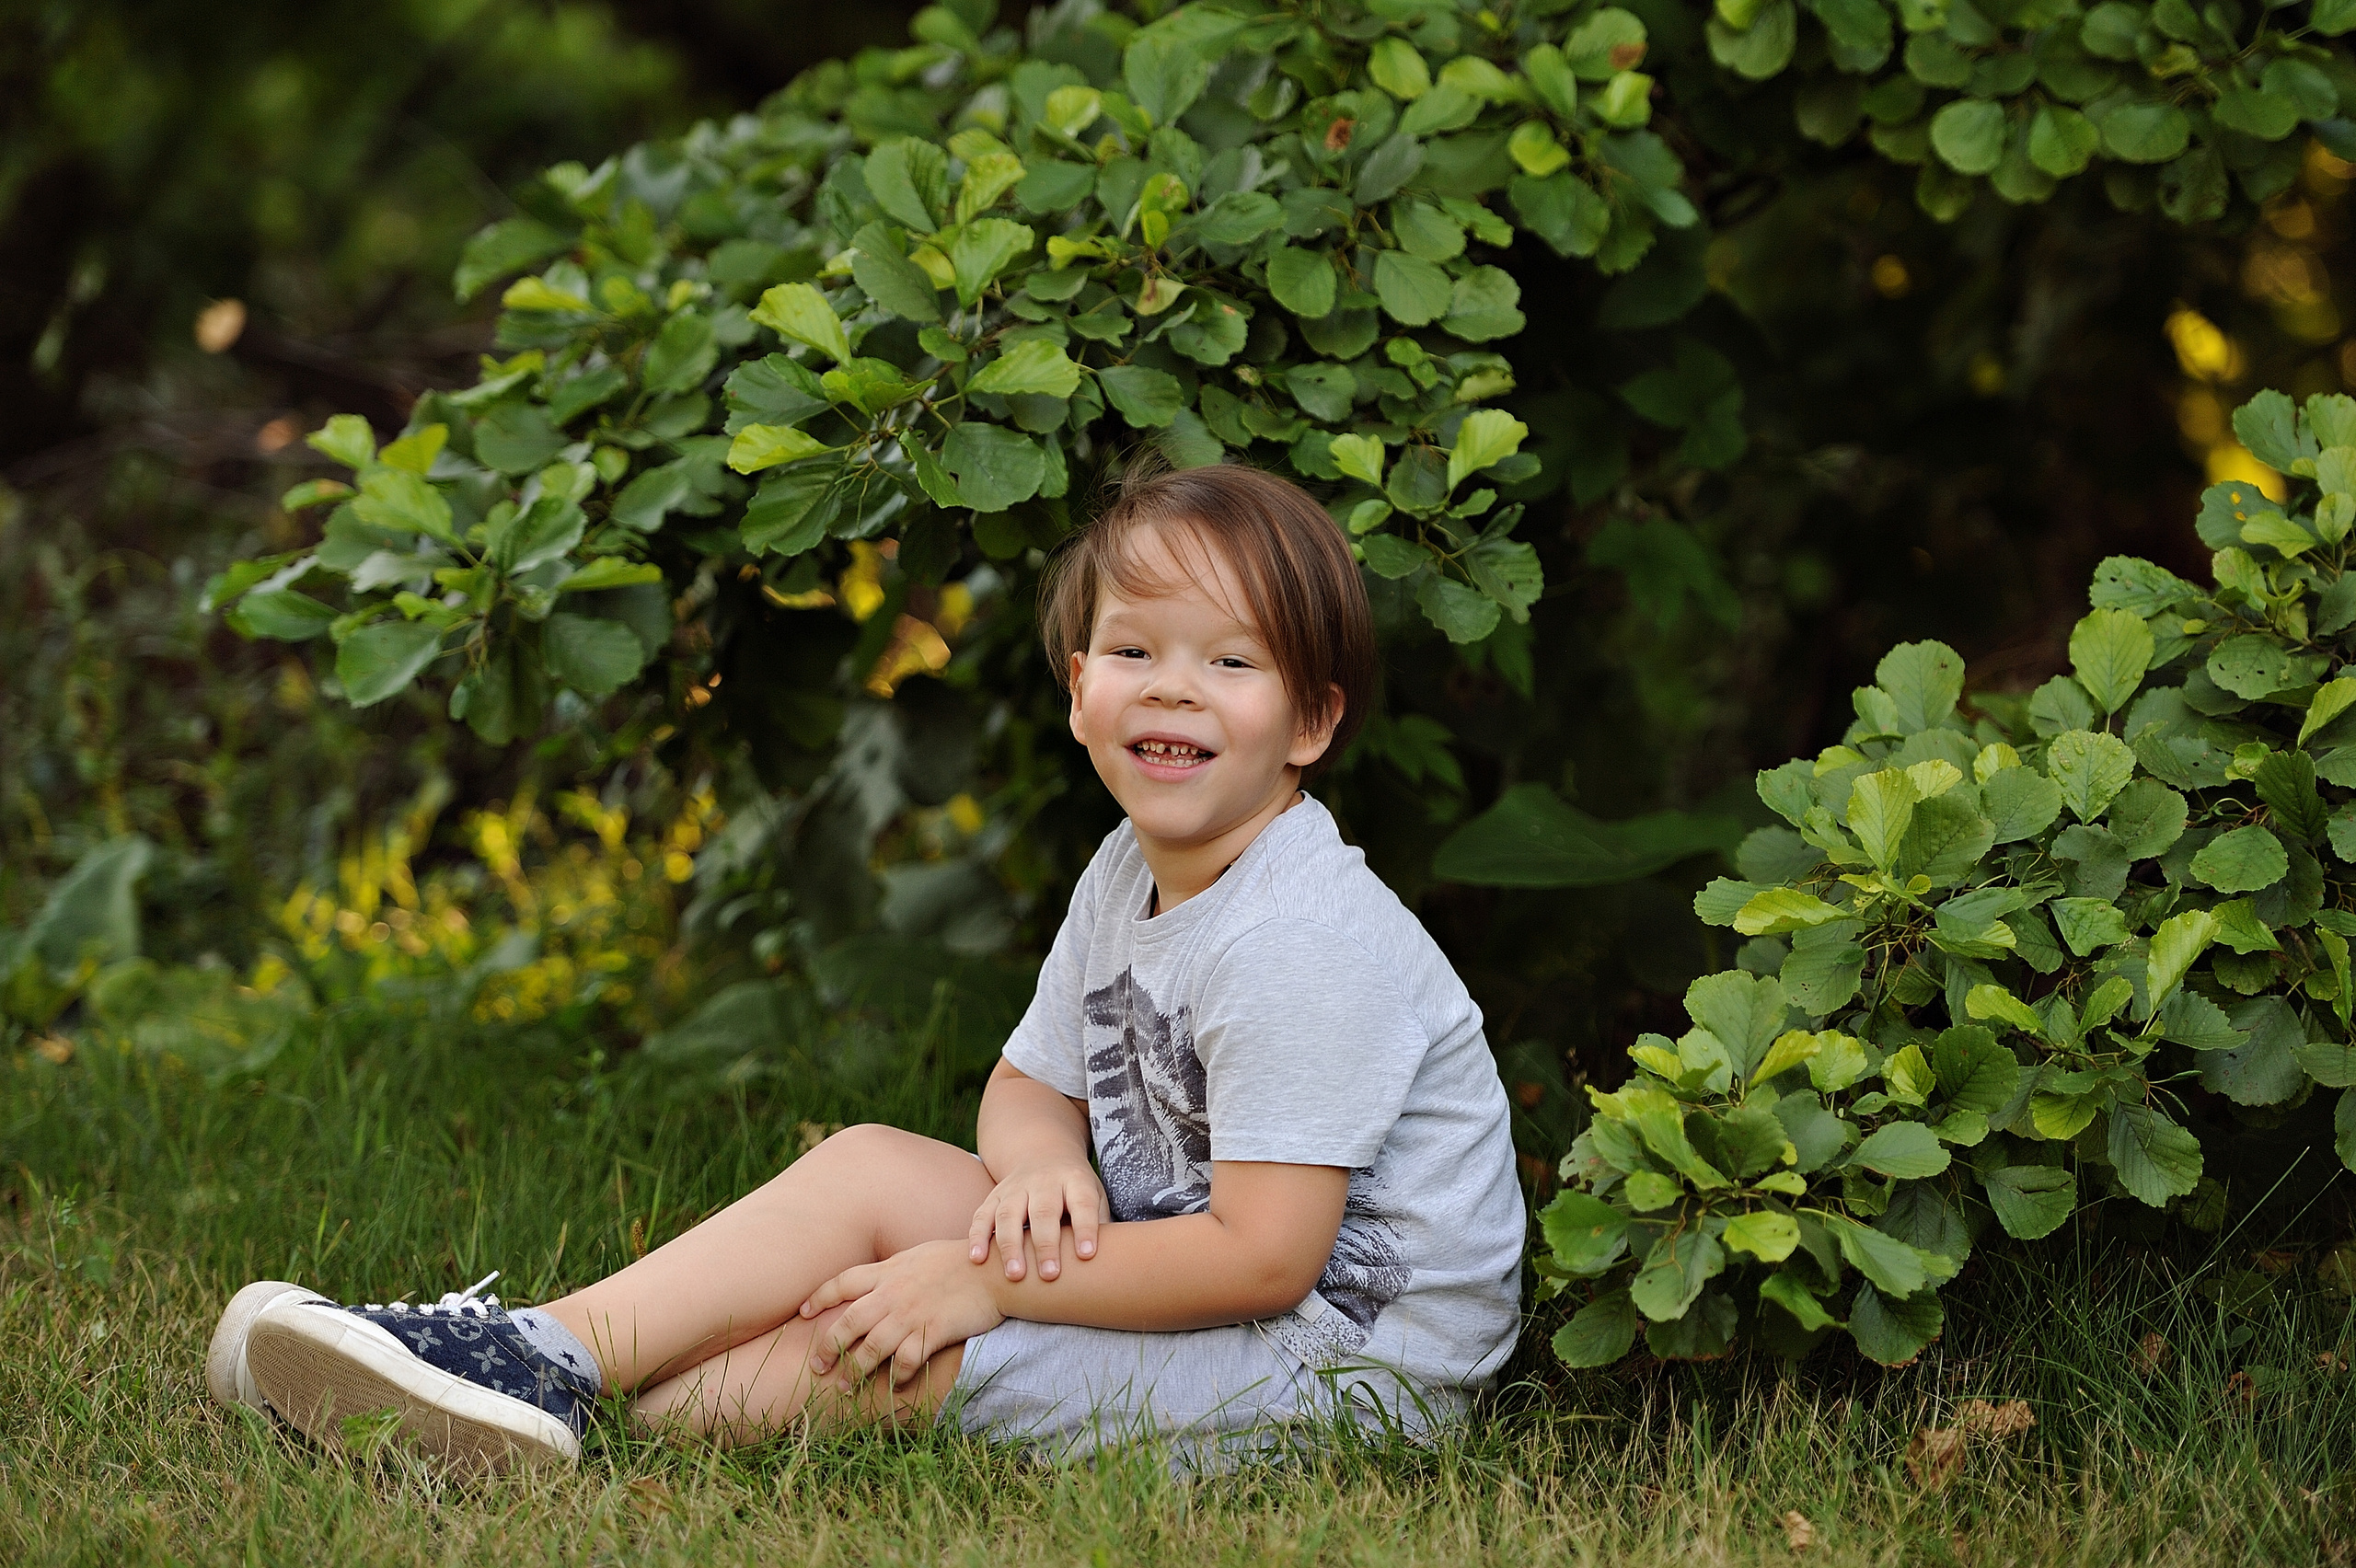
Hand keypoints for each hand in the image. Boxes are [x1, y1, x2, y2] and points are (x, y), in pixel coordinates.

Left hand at [801, 1238, 1007, 1389]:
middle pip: (847, 1322)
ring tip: (846, 1387)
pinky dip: (898, 1377)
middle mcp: (893, 1293)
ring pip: (871, 1348)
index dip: (818, 1297)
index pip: (841, 1283)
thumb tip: (878, 1277)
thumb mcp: (918, 1254)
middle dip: (827, 1346)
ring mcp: (911, 1314)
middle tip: (817, 1366)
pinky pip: (906, 1361)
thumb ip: (894, 1267)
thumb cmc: (959, 1260)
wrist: (992, 1270)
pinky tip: (896, 1385)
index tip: (802, 1313)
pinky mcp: (932, 1332)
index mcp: (887, 1271)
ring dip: (855, 1370)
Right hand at [968, 1157, 1106, 1281]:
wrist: (1042, 1154)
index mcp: (1075, 1181)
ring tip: (1014, 1276)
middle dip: (1045, 1244)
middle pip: (1043, 1211)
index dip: (1085, 1228)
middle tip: (1049, 1276)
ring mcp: (1016, 1187)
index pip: (1082, 1203)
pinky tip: (977, 1259)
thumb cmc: (1075, 1190)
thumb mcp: (1095, 1195)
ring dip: (1010, 1246)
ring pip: (1009, 1214)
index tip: (1087, 1255)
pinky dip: (977, 1236)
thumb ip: (1100, 1223)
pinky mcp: (994, 1195)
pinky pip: (982, 1214)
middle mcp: (1044, 1181)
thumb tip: (1111, 1262)